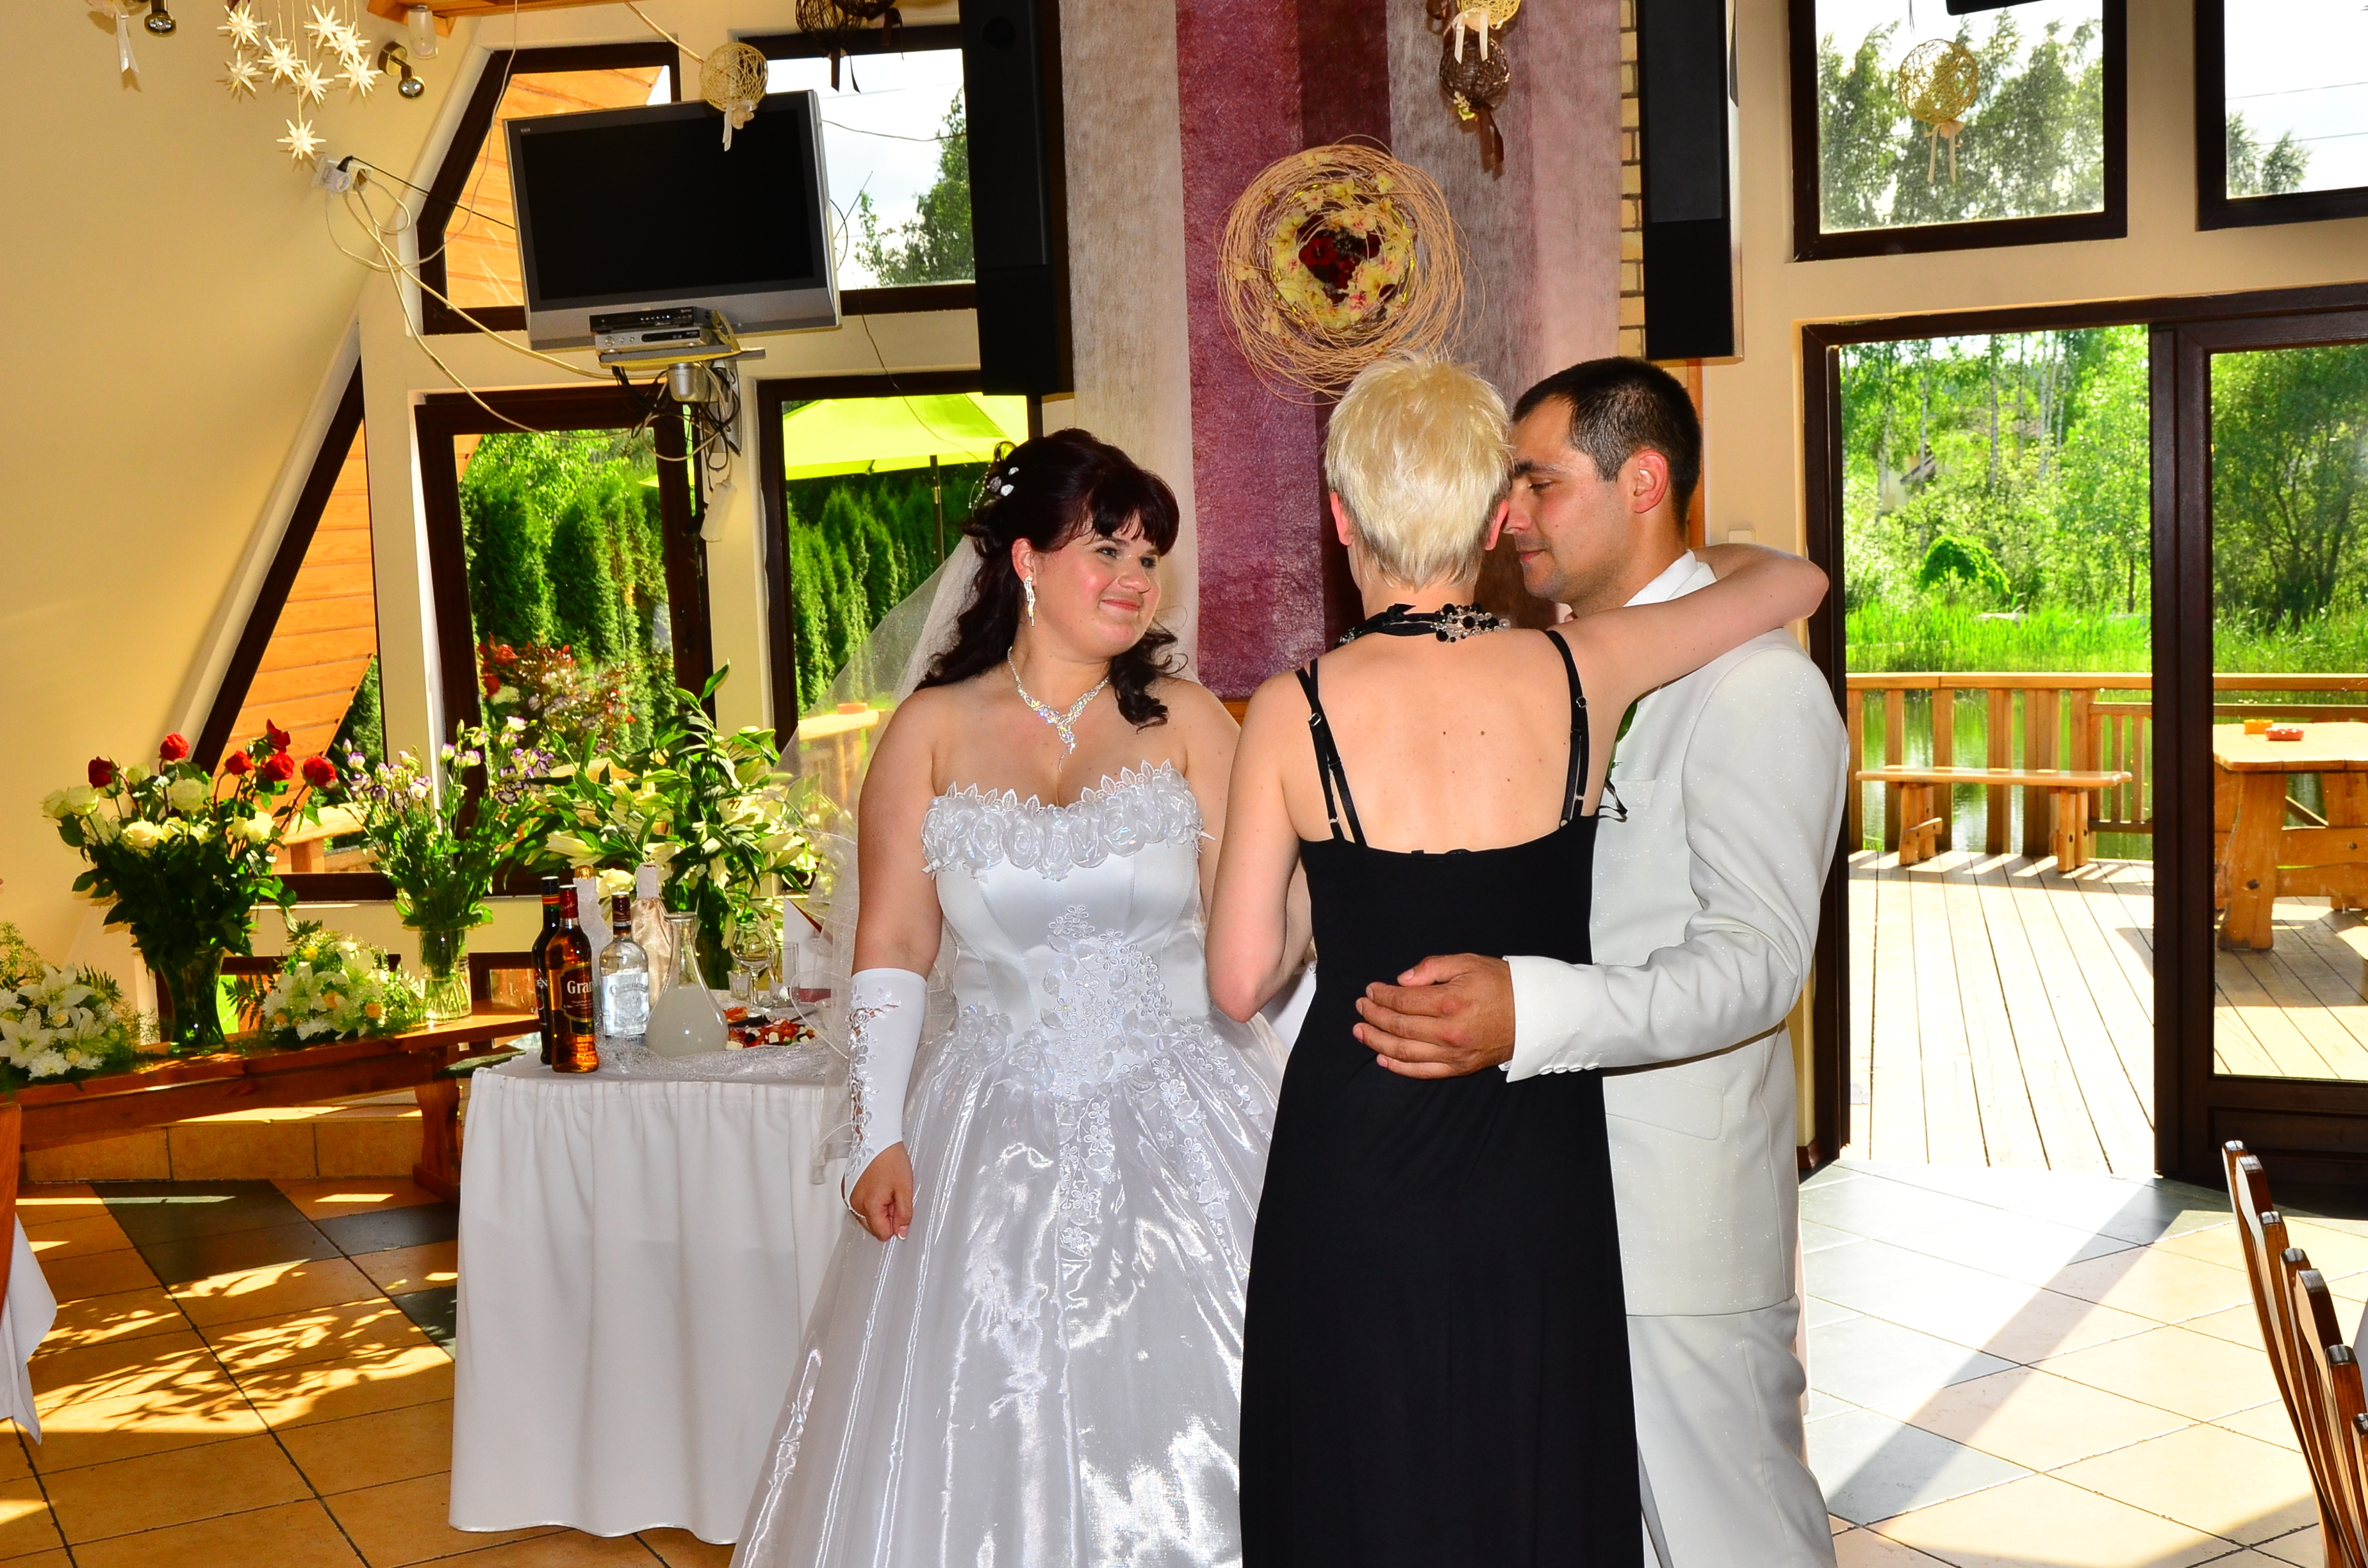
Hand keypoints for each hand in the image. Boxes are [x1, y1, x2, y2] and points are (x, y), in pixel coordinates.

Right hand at [849, 1143, 913, 1240]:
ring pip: (866, 1217)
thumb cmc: (891, 1160)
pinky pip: (860, 1206)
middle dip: (886, 1217)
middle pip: (872, 1227)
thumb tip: (901, 1233)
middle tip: (893, 1196)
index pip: (882, 1234)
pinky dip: (869, 1201)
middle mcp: (855, 1205)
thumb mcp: (905, 1189)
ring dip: (877, 1209)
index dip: (895, 1224)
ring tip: (885, 1189)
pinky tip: (877, 1186)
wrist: (877, 1139)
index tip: (899, 1209)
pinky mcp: (846, 1191)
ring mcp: (849, 1198)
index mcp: (869, 1206)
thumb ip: (904, 1214)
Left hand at [1354, 954, 1516, 1077]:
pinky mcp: (1461, 1068)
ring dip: (1377, 1042)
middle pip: (1399, 1027)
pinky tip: (1383, 1058)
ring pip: (1405, 1052)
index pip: (1403, 1001)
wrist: (1537, 1013)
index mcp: (1450, 1002)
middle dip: (1374, 1016)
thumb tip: (1402, 981)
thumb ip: (1432, 967)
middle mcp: (1449, 1031)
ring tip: (1360, 1032)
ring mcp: (1454, 1054)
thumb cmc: (1502, 984)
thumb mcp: (1468, 963)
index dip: (1381, 995)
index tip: (1370, 990)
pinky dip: (1400, 1067)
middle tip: (1360, 1007)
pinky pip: (1423, 1072)